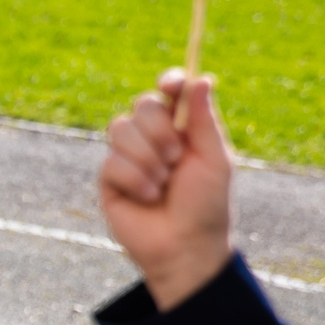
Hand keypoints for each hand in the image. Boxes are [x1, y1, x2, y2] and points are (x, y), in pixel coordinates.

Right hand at [97, 70, 234, 310]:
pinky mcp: (110, 178)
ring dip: (147, 158)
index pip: (169, 92)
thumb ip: (204, 119)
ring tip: (163, 183)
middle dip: (158, 128)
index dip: (169, 82)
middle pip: (142, 104)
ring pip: (121, 129)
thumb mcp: (214, 159)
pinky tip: (148, 197)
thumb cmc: (207, 205)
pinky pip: (112, 161)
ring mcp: (129, 156)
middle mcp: (153, 138)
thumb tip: (201, 78)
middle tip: (175, 156)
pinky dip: (135, 179)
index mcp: (182, 128)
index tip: (171, 86)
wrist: (185, 247)